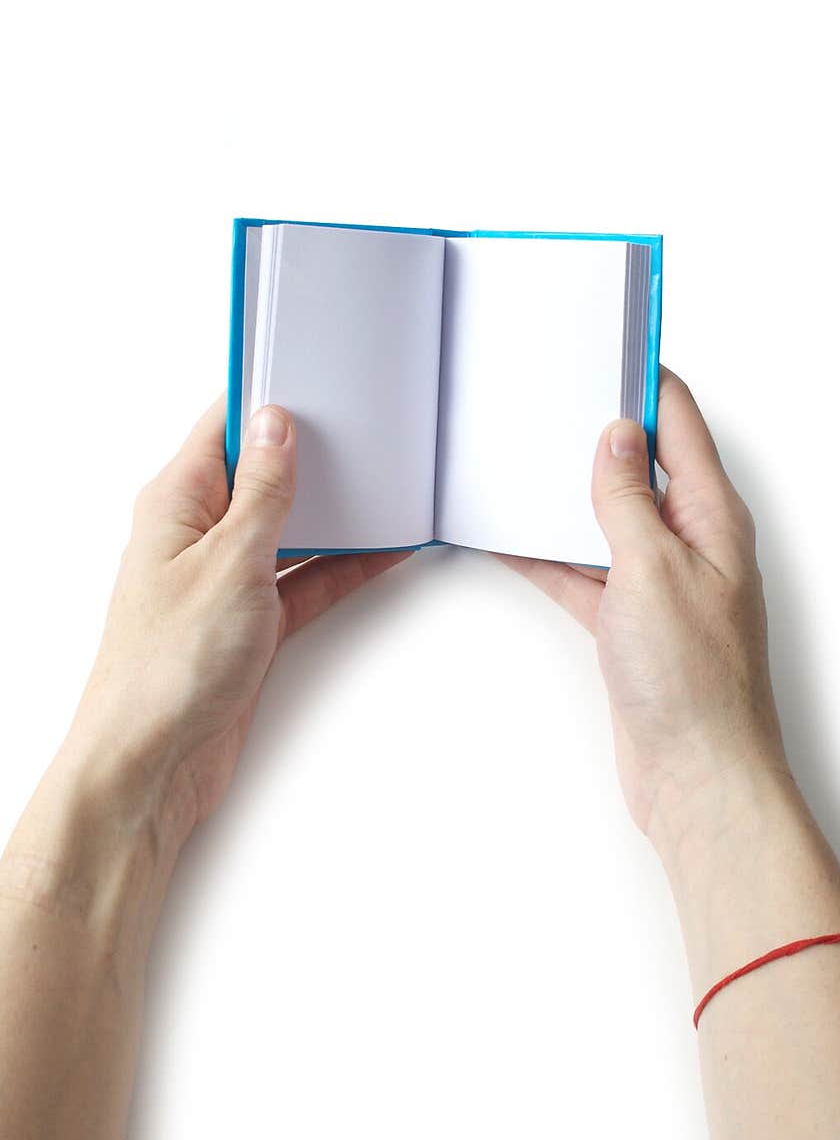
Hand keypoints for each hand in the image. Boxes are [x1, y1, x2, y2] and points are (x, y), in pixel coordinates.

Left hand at [70, 398, 409, 840]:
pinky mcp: (250, 623)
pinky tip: (379, 553)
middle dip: (312, 455)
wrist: (153, 764)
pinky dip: (339, 567)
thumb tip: (278, 426)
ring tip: (386, 488)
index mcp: (175, 503)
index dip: (269, 397)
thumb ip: (262, 494)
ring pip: (289, 528)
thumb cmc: (166, 669)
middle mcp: (196, 536)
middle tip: (365, 429)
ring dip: (333, 516)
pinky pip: (304, 579)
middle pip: (262, 475)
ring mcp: (224, 580)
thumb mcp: (229, 563)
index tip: (316, 375)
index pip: (225, 427)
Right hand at [502, 367, 789, 839]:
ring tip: (514, 458)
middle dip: (593, 430)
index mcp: (711, 516)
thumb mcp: (652, 571)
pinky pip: (581, 569)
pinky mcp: (628, 621)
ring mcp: (657, 582)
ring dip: (562, 494)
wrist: (696, 777)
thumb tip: (613, 436)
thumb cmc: (694, 683)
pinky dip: (545, 553)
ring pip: (603, 517)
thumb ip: (625, 501)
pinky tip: (506, 537)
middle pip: (638, 465)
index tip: (602, 342)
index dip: (641, 378)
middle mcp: (690, 542)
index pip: (677, 422)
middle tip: (543, 394)